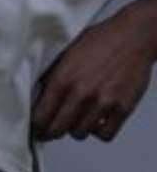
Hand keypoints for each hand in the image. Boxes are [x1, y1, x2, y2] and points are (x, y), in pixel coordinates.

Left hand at [31, 11, 155, 144]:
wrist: (134, 36)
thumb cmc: (101, 41)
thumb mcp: (66, 53)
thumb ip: (51, 77)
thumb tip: (37, 98)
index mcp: (62, 79)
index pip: (40, 117)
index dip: (37, 127)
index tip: (38, 129)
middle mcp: (81, 93)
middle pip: (57, 130)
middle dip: (52, 132)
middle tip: (54, 129)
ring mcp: (103, 102)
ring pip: (80, 134)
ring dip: (77, 129)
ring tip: (79, 119)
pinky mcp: (122, 108)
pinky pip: (105, 135)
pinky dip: (100, 131)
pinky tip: (98, 121)